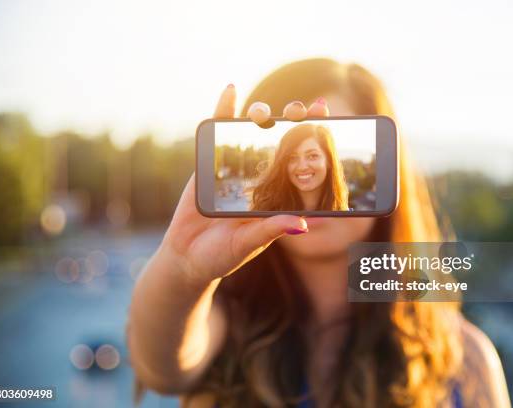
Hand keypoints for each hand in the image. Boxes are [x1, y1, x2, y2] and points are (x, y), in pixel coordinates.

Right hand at [159, 85, 329, 284]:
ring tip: (266, 112)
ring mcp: (235, 168)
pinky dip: (223, 110)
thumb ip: (271, 229)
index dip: (312, 139)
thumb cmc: (221, 255)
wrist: (186, 258)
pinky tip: (231, 90)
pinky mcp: (209, 163)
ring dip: (262, 115)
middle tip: (303, 110)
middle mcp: (260, 178)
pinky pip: (217, 133)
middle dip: (292, 121)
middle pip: (279, 140)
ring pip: (252, 132)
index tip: (326, 117)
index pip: (299, 160)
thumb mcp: (249, 242)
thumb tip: (302, 224)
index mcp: (276, 195)